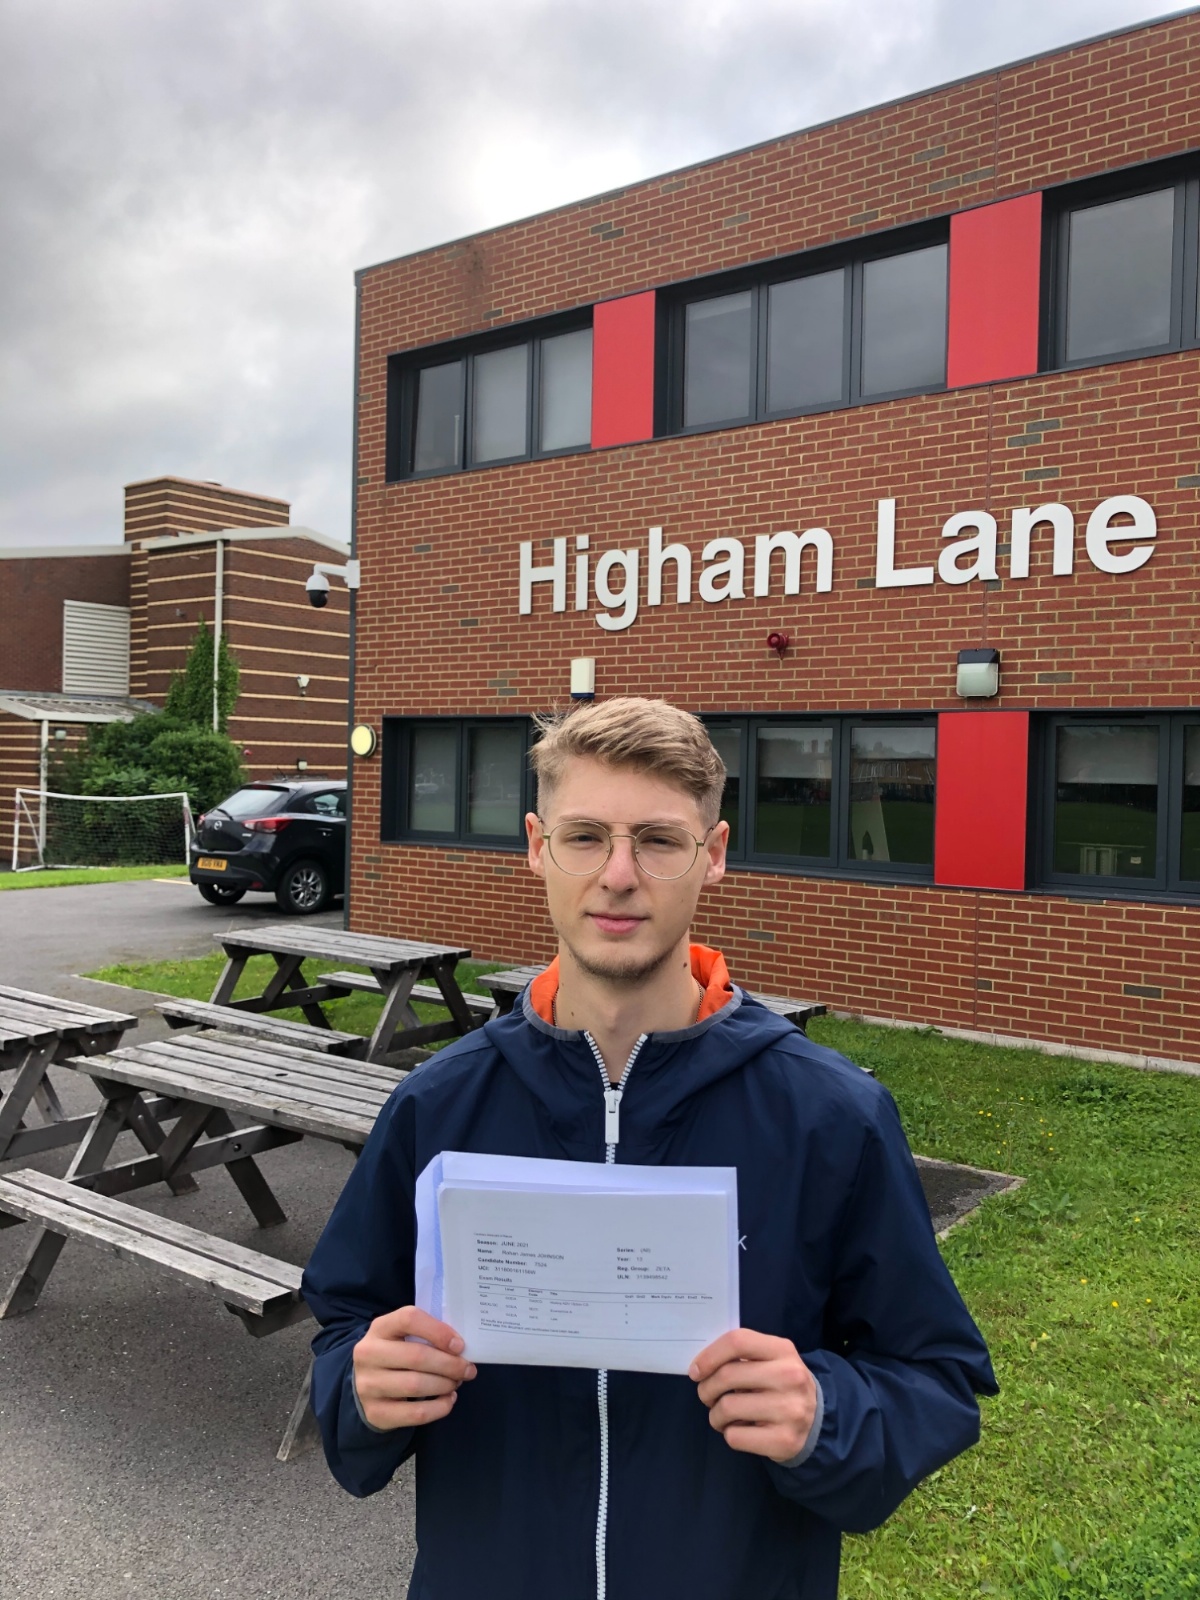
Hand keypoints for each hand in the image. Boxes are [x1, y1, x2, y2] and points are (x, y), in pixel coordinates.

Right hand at [352, 1306, 476, 1430]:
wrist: (366, 1384)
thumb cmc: (396, 1355)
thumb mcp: (403, 1336)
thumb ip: (427, 1335)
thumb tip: (460, 1349)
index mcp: (380, 1328)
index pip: (409, 1319)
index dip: (438, 1331)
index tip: (460, 1345)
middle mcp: (368, 1354)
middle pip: (416, 1356)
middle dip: (450, 1364)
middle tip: (468, 1370)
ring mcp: (368, 1385)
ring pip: (415, 1386)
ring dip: (444, 1385)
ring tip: (456, 1383)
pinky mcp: (375, 1412)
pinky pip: (415, 1413)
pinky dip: (438, 1408)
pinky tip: (447, 1400)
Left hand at [690, 1328, 817, 1463]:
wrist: (817, 1422)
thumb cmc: (781, 1385)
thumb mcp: (771, 1360)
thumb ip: (742, 1356)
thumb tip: (700, 1368)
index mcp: (783, 1350)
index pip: (737, 1341)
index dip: (709, 1355)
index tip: (696, 1371)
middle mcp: (790, 1376)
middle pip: (726, 1376)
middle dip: (706, 1389)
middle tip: (707, 1397)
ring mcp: (789, 1410)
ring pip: (727, 1408)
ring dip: (716, 1415)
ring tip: (723, 1416)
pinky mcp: (785, 1440)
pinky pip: (735, 1437)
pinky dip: (729, 1434)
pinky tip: (740, 1430)